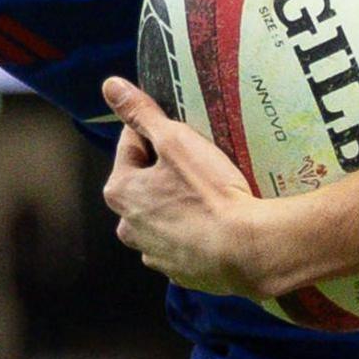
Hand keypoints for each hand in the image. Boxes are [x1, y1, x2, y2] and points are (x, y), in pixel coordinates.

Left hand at [100, 76, 280, 298]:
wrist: (247, 251)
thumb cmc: (208, 193)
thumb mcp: (175, 141)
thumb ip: (141, 113)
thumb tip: (110, 86)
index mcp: (120, 192)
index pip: (131, 145)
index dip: (156, 132)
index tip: (181, 131)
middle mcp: (128, 227)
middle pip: (145, 184)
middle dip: (166, 171)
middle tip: (199, 163)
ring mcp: (154, 254)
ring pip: (163, 215)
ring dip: (178, 204)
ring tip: (210, 194)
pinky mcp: (181, 272)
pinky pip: (184, 242)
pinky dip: (195, 231)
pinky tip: (216, 222)